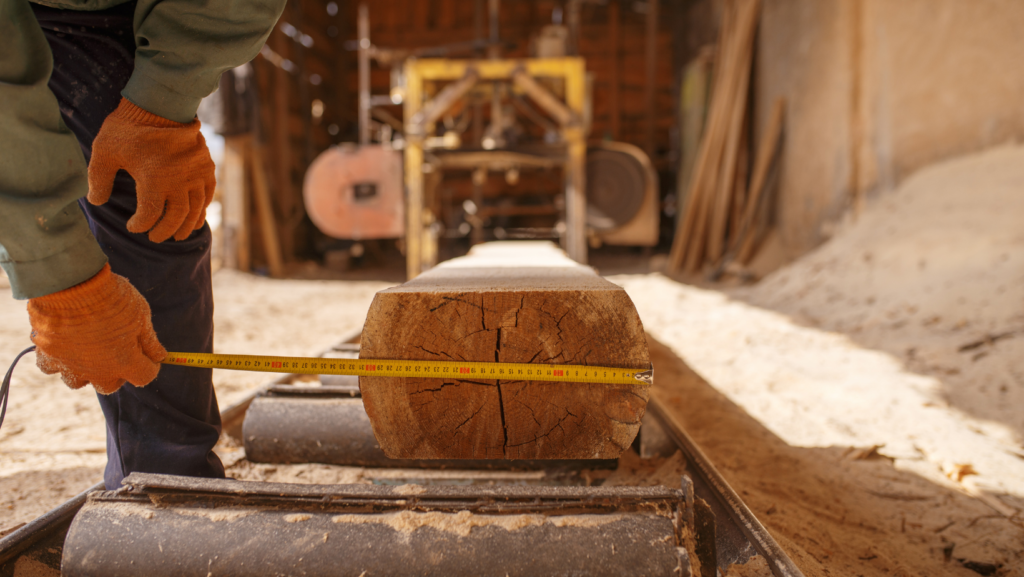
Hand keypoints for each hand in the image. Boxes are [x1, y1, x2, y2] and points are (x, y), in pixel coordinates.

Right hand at [28, 264, 166, 394]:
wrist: (71, 284)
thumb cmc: (111, 297)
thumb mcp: (141, 314)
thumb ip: (149, 340)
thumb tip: (160, 356)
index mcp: (124, 363)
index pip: (145, 376)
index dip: (151, 365)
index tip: (150, 355)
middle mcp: (97, 371)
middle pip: (110, 385)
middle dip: (117, 372)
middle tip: (119, 352)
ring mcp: (70, 365)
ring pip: (78, 381)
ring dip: (86, 370)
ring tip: (89, 350)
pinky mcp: (47, 354)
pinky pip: (51, 367)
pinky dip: (58, 360)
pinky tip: (64, 344)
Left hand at [88, 98, 215, 241]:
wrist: (160, 104)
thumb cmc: (128, 128)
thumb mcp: (104, 152)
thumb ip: (98, 180)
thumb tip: (96, 201)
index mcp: (153, 181)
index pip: (149, 216)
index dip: (140, 226)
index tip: (132, 227)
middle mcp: (179, 182)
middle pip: (175, 218)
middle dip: (164, 231)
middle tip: (155, 237)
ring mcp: (196, 175)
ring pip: (195, 210)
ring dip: (187, 225)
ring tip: (178, 234)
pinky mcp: (206, 167)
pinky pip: (207, 195)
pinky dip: (202, 208)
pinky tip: (196, 215)